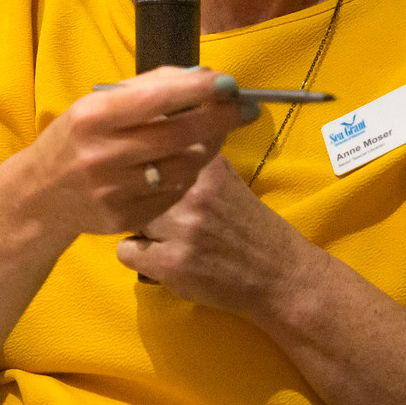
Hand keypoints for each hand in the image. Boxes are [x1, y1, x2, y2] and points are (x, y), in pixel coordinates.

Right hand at [15, 67, 248, 238]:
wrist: (40, 194)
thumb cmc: (77, 137)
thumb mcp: (98, 104)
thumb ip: (147, 87)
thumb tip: (202, 75)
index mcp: (93, 117)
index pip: (157, 98)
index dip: (199, 90)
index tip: (228, 83)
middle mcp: (101, 154)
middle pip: (178, 135)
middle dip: (219, 119)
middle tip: (245, 109)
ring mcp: (113, 191)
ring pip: (183, 167)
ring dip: (208, 148)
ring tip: (214, 135)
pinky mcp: (123, 218)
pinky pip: (174, 193)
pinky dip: (188, 175)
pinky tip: (187, 162)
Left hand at [116, 156, 325, 319]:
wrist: (280, 275)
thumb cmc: (252, 225)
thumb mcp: (227, 178)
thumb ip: (195, 157)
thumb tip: (158, 130)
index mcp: (207, 165)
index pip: (155, 146)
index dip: (144, 160)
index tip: (146, 169)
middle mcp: (192, 192)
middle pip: (134, 185)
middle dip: (138, 197)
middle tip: (156, 213)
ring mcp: (181, 229)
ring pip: (125, 217)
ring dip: (137, 227)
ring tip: (160, 237)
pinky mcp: (172, 264)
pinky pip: (125, 251)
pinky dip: (138, 256)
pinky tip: (158, 258)